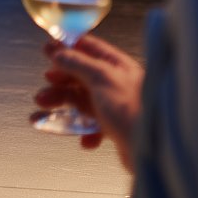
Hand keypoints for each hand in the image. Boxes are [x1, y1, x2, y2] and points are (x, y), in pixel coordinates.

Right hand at [35, 35, 144, 171]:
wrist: (155, 149)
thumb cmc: (133, 109)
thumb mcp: (101, 78)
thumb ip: (77, 63)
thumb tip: (58, 52)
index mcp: (117, 66)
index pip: (89, 48)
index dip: (67, 48)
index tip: (47, 51)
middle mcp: (116, 83)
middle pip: (79, 77)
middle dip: (58, 85)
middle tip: (42, 94)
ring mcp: (115, 105)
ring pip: (81, 101)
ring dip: (61, 108)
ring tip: (42, 115)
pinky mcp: (115, 127)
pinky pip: (91, 125)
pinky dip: (81, 131)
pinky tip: (82, 139)